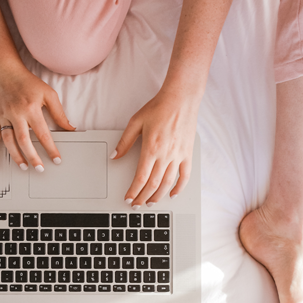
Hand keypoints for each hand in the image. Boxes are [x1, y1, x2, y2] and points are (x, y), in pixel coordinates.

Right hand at [0, 64, 74, 169]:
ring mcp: (4, 116)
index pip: (43, 134)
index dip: (51, 149)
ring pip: (9, 140)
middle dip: (33, 157)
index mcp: (31, 109)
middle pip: (24, 140)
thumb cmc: (28, 82)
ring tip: (24, 167)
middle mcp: (16, 114)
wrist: (4, 71)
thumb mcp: (48, 94)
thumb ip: (59, 113)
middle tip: (40, 169)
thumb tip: (70, 128)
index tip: (56, 160)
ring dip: (16, 156)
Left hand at [111, 88, 198, 207]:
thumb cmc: (158, 108)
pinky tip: (173, 194)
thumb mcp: (136, 122)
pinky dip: (179, 187)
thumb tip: (115, 156)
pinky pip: (185, 175)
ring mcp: (178, 155)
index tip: (129, 199)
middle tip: (137, 205)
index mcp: (151, 148)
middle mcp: (165, 155)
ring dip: (158, 196)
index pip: (141, 177)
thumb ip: (125, 142)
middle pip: (153, 184)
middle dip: (143, 197)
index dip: (134, 191)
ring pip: (168, 183)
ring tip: (150, 203)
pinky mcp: (188, 154)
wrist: (181, 98)